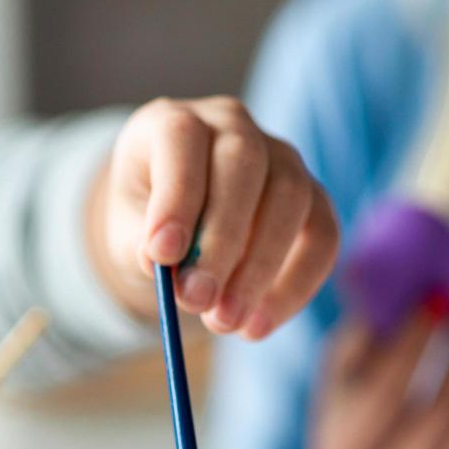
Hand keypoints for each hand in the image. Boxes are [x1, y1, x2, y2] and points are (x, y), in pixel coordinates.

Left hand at [88, 96, 338, 338]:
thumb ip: (143, 244)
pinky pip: (322, 235)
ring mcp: (280, 155)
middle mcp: (231, 127)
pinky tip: (257, 326)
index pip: (181, 139)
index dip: (175, 196)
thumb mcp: (127, 230)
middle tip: (196, 302)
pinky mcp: (312, 195)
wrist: (175, 223)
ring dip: (259, 269)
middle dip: (220, 241)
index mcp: (171, 122)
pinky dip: (294, 286)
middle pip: (242, 165)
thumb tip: (167, 268)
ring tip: (224, 323)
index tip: (161, 255)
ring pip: (290, 198)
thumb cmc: (146, 222)